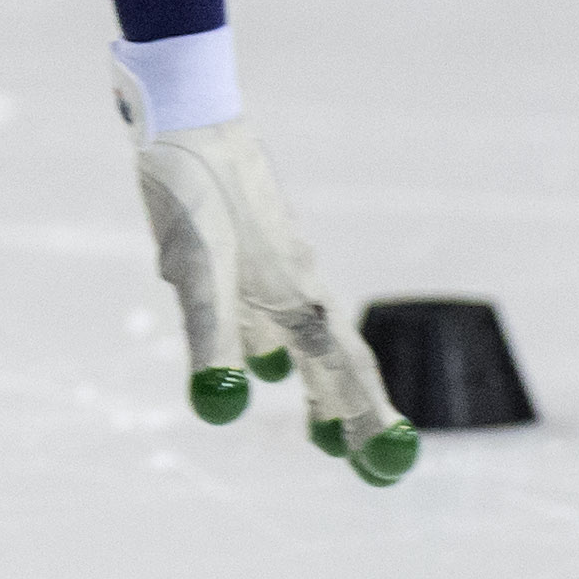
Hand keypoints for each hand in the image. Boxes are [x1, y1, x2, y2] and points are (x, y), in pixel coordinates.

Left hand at [121, 71, 416, 484]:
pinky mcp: (248, 244)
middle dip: (351, 415)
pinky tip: (262, 355)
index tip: (390, 468)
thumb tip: (219, 411)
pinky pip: (274, 309)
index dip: (366, 421)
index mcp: (297, 297)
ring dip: (318, 385)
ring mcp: (276, 263)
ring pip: (308, 338)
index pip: (344, 373)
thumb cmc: (192, 188)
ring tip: (318, 428)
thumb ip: (210, 341)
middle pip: (334, 362)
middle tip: (371, 468)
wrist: (188, 110)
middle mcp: (297, 284)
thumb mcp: (196, 271)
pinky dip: (278, 344)